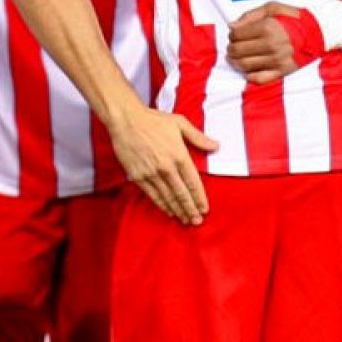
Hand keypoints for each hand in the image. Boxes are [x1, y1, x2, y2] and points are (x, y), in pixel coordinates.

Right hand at [108, 103, 217, 224]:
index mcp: (179, 155)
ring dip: (178, 210)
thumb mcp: (180, 123)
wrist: (126, 120)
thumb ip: (198, 137)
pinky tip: (168, 211)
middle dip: (191, 209)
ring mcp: (151, 174)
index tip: (205, 209)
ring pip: (168, 198)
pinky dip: (162, 205)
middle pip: (182, 194)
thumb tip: (216, 146)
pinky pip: (153, 195)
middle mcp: (166, 168)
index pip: (193, 183)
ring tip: (185, 220)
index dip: (199, 198)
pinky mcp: (138, 177)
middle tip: (197, 221)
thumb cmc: (153, 120)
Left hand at [226, 2, 319, 82]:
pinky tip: (249, 68)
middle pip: (237, 51)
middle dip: (231, 48)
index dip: (232, 34)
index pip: (237, 34)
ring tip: (238, 57)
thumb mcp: (272, 8)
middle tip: (233, 46)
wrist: (318, 33)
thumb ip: (250, 15)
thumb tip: (232, 27)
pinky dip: (249, 75)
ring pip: (244, 65)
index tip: (235, 34)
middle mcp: (271, 44)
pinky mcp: (282, 72)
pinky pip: (258, 78)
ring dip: (236, 61)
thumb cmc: (293, 19)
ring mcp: (276, 60)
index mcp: (268, 27)